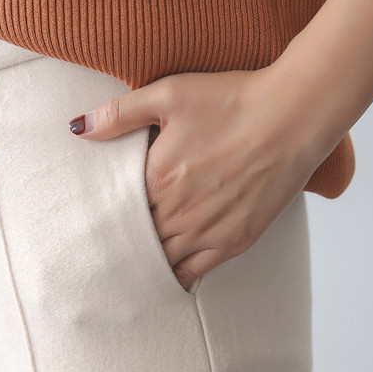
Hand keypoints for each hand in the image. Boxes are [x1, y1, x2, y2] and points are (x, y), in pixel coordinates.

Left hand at [69, 66, 320, 290]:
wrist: (294, 115)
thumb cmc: (232, 100)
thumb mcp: (169, 94)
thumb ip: (120, 113)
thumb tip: (77, 127)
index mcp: (156, 179)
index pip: (116, 212)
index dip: (103, 218)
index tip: (89, 224)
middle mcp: (178, 212)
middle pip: (136, 240)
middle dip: (119, 244)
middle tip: (99, 252)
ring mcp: (207, 231)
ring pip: (161, 260)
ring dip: (143, 262)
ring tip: (125, 268)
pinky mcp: (235, 241)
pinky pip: (194, 271)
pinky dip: (176, 276)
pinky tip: (164, 277)